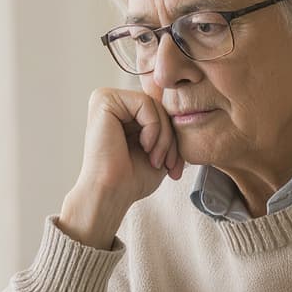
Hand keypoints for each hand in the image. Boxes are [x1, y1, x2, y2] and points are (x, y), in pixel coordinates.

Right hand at [58, 89, 182, 249]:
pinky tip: (144, 146)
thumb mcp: (159, 149)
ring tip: (155, 159)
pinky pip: (145, 102)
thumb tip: (186, 109)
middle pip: (159, 106)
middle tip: (166, 164)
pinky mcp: (105, 99)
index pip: (160, 111)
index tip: (172, 166)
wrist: (111, 194)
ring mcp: (105, 98)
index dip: (172, 137)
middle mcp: (110, 102)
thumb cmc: (131, 179)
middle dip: (170, 138)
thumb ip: (168, 127)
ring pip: (155, 104)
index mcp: (120, 113)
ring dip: (164, 136)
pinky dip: (153, 127)